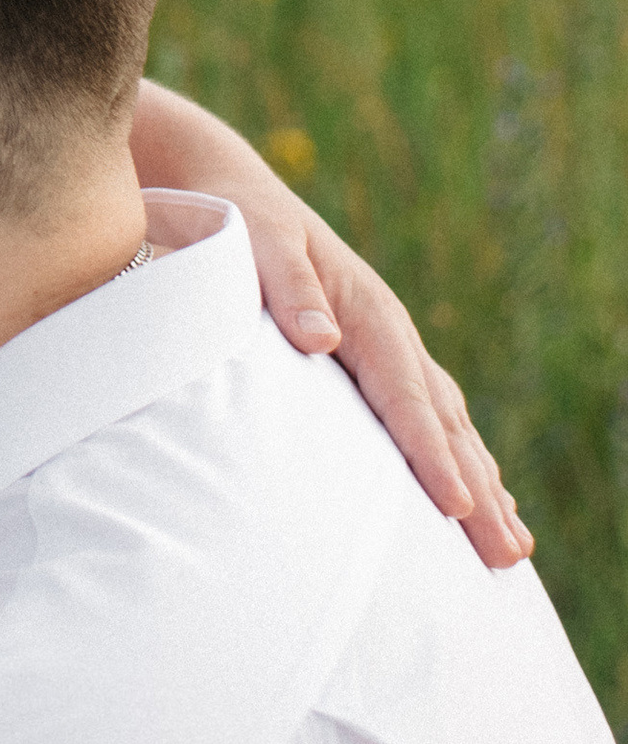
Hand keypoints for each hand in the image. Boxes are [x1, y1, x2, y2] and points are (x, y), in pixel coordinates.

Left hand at [131, 80, 530, 567]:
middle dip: (479, 489)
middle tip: (509, 554)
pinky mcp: (375, 357)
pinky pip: (431, 415)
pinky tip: (477, 496)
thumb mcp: (256, 241)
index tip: (457, 506)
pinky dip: (459, 458)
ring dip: (482, 484)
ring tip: (513, 545)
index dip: (432, 452)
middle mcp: (389, 331)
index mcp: (366, 310)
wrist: (232, 188)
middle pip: (444, 421)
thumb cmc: (239, 222)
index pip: (405, 394)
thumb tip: (320, 337)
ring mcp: (388, 346)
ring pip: (448, 424)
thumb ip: (287, 286)